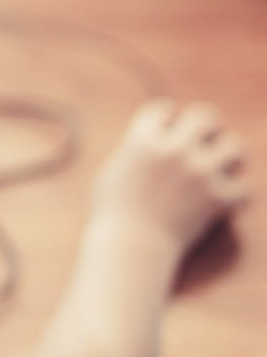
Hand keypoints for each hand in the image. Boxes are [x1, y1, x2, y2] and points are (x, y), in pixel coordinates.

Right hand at [91, 99, 250, 259]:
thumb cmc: (112, 214)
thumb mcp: (111, 172)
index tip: (166, 134)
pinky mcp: (218, 198)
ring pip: (234, 145)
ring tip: (219, 168)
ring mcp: (199, 172)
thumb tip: (149, 139)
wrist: (130, 248)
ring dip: (228, 156)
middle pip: (205, 116)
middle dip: (205, 129)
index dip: (166, 120)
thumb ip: (133, 150)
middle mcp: (174, 149)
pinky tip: (225, 199)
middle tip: (202, 144)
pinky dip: (237, 194)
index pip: (163, 108)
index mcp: (143, 139)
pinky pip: (245, 186)